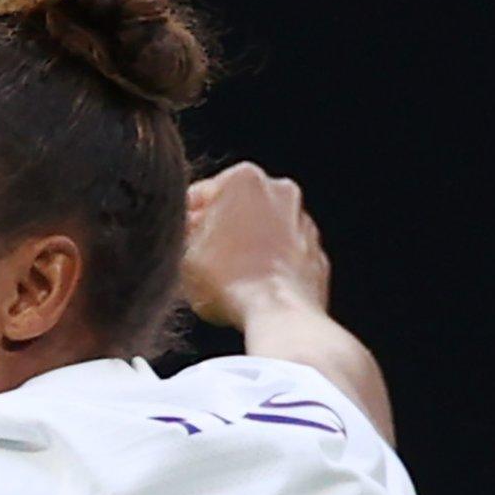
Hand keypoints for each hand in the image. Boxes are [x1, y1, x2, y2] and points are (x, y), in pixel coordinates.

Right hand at [181, 161, 330, 328]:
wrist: (279, 315)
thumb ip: (185, 232)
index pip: (201, 195)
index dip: (183, 220)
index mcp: (245, 179)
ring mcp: (304, 224)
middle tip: (199, 259)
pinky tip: (252, 290)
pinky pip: (284, 258)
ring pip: (265, 232)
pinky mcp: (316, 256)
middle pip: (237, 209)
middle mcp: (281, 192)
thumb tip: (188, 232)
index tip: (177, 238)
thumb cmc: (229, 281)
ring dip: (247, 248)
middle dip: (220, 230)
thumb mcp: (185, 254)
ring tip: (226, 279)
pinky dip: (270, 268)